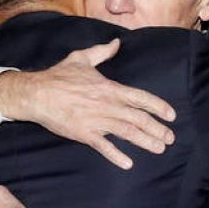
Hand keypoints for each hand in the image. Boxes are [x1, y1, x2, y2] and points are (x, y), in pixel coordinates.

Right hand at [0, 38, 175, 169]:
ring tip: (159, 148)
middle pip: (138, 118)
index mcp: (109, 87)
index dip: (157, 106)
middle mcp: (106, 105)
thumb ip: (101, 52)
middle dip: (156, 129)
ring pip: (126, 132)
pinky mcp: (84, 134)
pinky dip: (116, 155)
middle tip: (170, 138)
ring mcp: (96, 121)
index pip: (140, 97)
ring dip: (145, 141)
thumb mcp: (81, 58)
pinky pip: (103, 147)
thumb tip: (116, 43)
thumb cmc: (58, 76)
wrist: (37, 93)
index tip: (171, 115)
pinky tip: (128, 164)